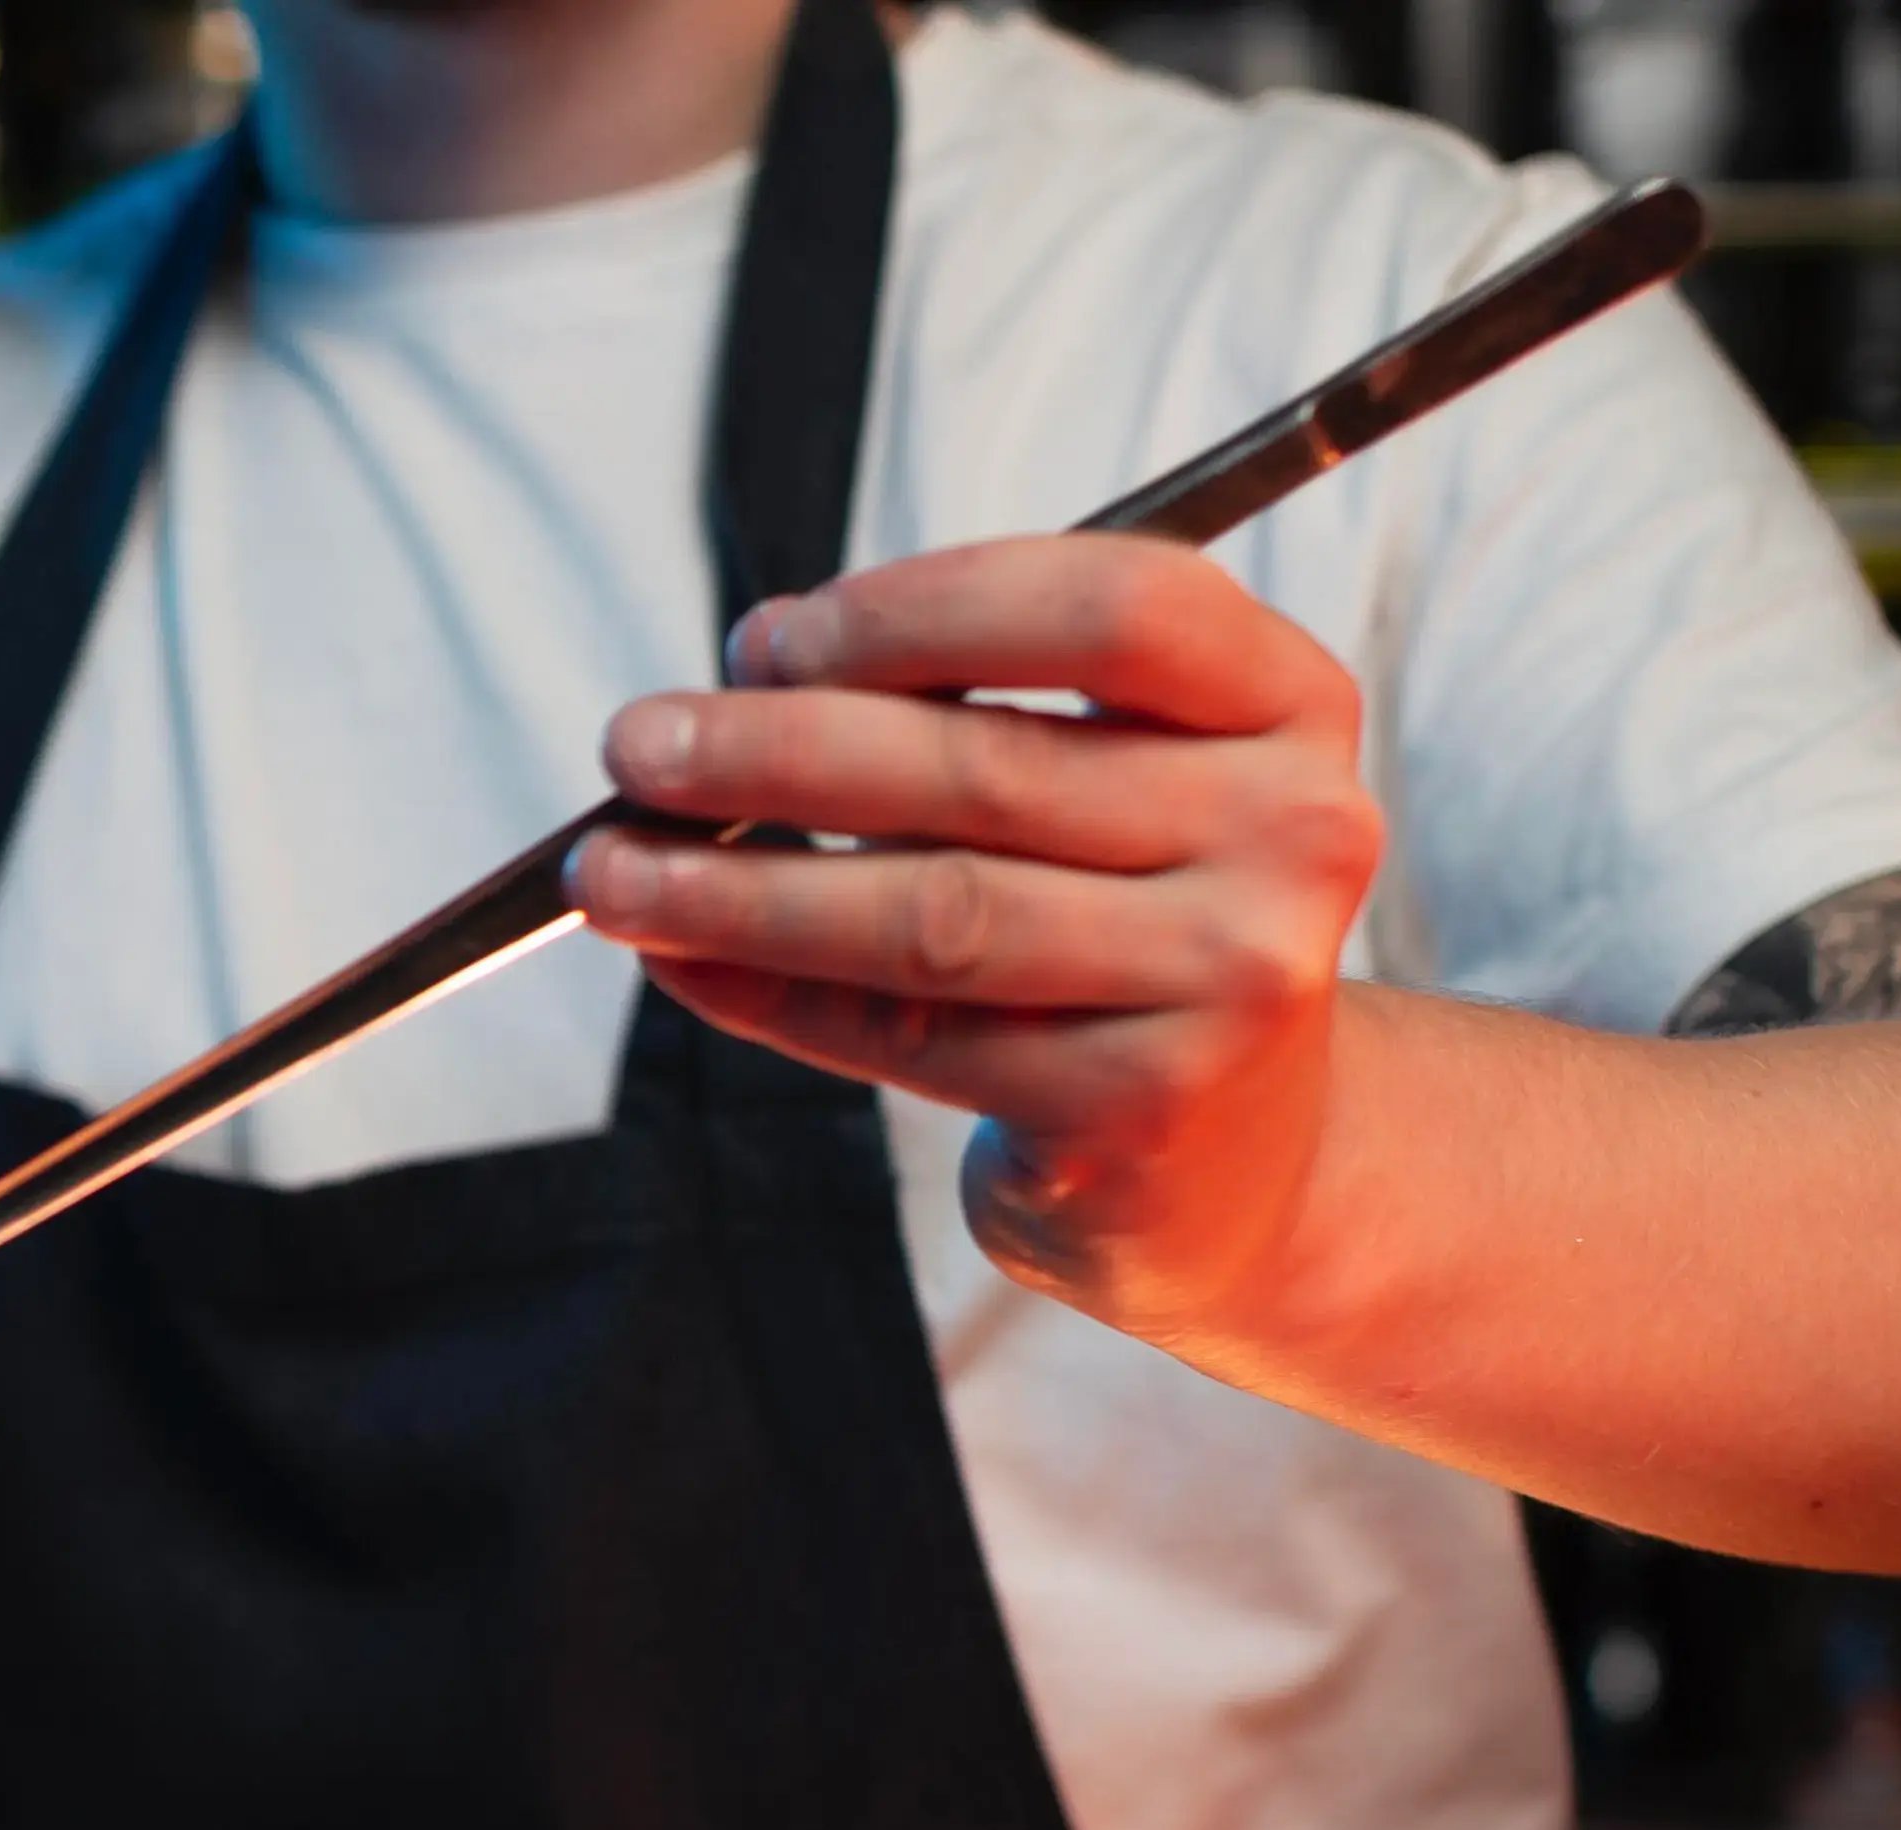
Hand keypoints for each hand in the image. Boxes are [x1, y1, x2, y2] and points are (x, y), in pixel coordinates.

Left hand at [567, 534, 1386, 1328]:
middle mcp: (1293, 833)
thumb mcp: (1100, 779)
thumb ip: (960, 711)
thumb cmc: (1127, 913)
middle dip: (773, 749)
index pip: (1113, 607)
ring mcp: (1232, 979)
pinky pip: (909, 1034)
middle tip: (634, 745)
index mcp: (1286, 703)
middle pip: (989, 765)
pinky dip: (767, 992)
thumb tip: (732, 688)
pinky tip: (677, 958)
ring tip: (606, 870)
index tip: (767, 637)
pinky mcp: (1141, 1105)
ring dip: (736, 887)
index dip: (920, 609)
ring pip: (932, 914)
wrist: (1234, 1151)